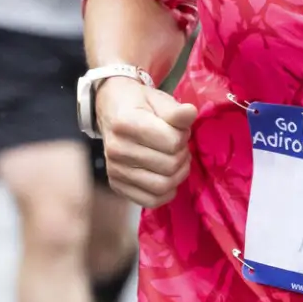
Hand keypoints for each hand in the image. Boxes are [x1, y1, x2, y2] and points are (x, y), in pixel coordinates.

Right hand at [99, 78, 197, 207]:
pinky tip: (167, 177)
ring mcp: (114, 170)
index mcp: (125, 123)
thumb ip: (176, 111)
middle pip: (169, 166)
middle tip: (178, 145)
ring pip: (162, 186)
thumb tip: (191, 113)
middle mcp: (116, 149)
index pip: (172, 142)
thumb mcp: (158, 100)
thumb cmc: (139, 105)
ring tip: (175, 160)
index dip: (183, 136)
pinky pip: (150, 201)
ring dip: (178, 174)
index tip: (177, 129)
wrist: (111, 110)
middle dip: (182, 155)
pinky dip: (166, 193)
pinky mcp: (116, 185)